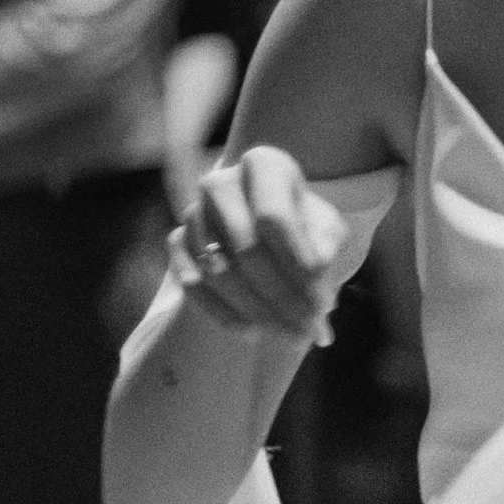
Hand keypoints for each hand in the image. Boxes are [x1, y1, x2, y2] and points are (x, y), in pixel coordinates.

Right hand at [170, 146, 345, 339]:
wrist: (267, 229)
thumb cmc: (305, 225)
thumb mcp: (326, 229)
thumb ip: (326, 245)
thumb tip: (318, 270)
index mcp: (263, 164)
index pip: (274, 218)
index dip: (298, 266)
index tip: (324, 304)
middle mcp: (220, 182)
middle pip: (247, 250)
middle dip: (282, 299)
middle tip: (310, 333)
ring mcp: (194, 211)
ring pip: (220, 272)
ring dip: (258, 313)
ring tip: (292, 339)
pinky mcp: (177, 241)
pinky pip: (193, 283)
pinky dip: (224, 313)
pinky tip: (254, 333)